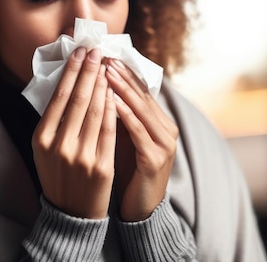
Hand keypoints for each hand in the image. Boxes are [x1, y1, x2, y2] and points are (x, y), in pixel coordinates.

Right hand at [31, 47, 116, 218]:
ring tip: (107, 65)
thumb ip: (53, 121)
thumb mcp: (44, 150)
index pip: (58, 97)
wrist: (71, 215)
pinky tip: (115, 93)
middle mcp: (58, 146)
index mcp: (40, 139)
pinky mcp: (101, 167)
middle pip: (76, 99)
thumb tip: (67, 83)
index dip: (71, 72)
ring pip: (93, 112)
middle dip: (88, 71)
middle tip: (96, 50)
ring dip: (101, 84)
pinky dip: (112, 109)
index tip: (80, 52)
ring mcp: (80, 157)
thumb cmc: (59, 175)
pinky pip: (108, 131)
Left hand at [105, 59, 178, 220]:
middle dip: (121, 75)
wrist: (140, 210)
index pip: (141, 90)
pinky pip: (138, 132)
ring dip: (122, 89)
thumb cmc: (129, 171)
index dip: (124, 72)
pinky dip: (124, 115)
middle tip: (104, 56)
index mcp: (160, 122)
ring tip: (106, 72)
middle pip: (142, 95)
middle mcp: (167, 129)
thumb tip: (99, 85)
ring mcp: (163, 144)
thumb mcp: (125, 138)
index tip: (105, 55)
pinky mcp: (155, 159)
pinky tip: (112, 102)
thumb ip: (119, 115)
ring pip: (141, 109)